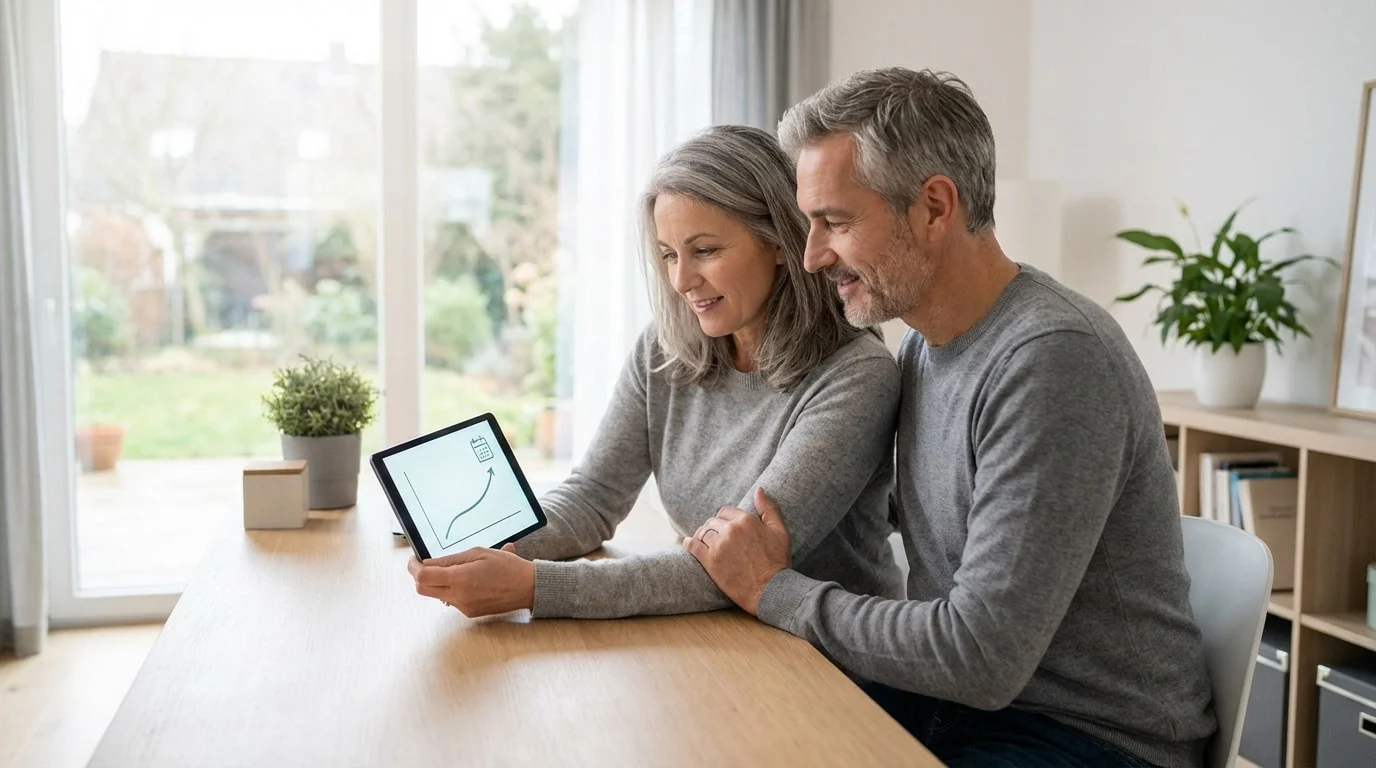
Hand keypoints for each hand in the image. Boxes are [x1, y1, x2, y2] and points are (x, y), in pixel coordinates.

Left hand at [407, 543, 535, 617]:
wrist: (527, 588)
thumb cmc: (507, 567)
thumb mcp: (478, 553)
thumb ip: (450, 559)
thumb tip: (428, 563)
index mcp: (460, 579)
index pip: (423, 577)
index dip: (413, 567)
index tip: (414, 560)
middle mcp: (459, 596)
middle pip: (423, 589)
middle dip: (419, 576)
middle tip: (424, 564)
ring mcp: (463, 607)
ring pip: (436, 595)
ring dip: (436, 583)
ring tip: (453, 570)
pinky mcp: (469, 613)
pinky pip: (450, 600)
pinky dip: (450, 589)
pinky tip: (466, 580)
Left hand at [684, 488, 791, 615]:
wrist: (770, 589)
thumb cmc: (777, 561)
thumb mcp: (780, 531)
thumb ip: (768, 509)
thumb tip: (759, 490)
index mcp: (746, 520)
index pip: (725, 511)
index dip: (724, 518)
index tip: (725, 526)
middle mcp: (730, 530)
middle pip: (713, 521)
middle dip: (714, 527)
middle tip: (716, 536)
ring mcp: (719, 545)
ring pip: (703, 533)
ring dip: (703, 536)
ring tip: (704, 541)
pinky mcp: (710, 561)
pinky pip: (693, 546)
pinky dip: (689, 543)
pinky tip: (689, 544)